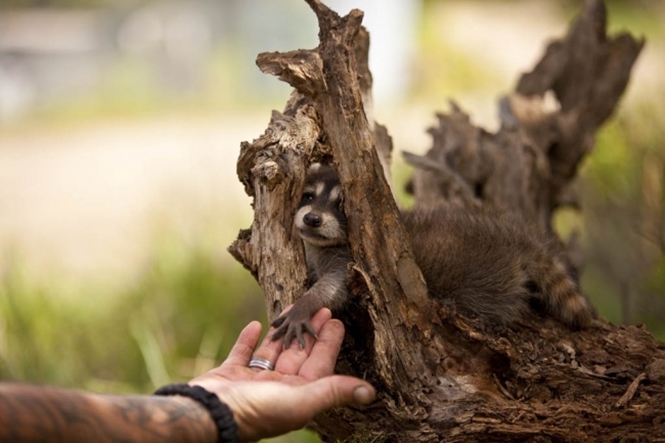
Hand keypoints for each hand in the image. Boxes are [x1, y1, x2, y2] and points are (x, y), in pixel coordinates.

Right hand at [189, 308, 375, 442]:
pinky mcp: (230, 375)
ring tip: (292, 310)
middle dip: (310, 332)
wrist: (206, 414)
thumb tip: (370, 393)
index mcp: (296, 395)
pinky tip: (256, 325)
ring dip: (283, 333)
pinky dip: (249, 340)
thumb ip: (333, 392)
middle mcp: (276, 389)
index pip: (319, 364)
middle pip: (298, 355)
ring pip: (273, 352)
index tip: (336, 321)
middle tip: (321, 308)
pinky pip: (243, 354)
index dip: (329, 343)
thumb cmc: (255, 411)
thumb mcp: (301, 401)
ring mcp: (252, 382)